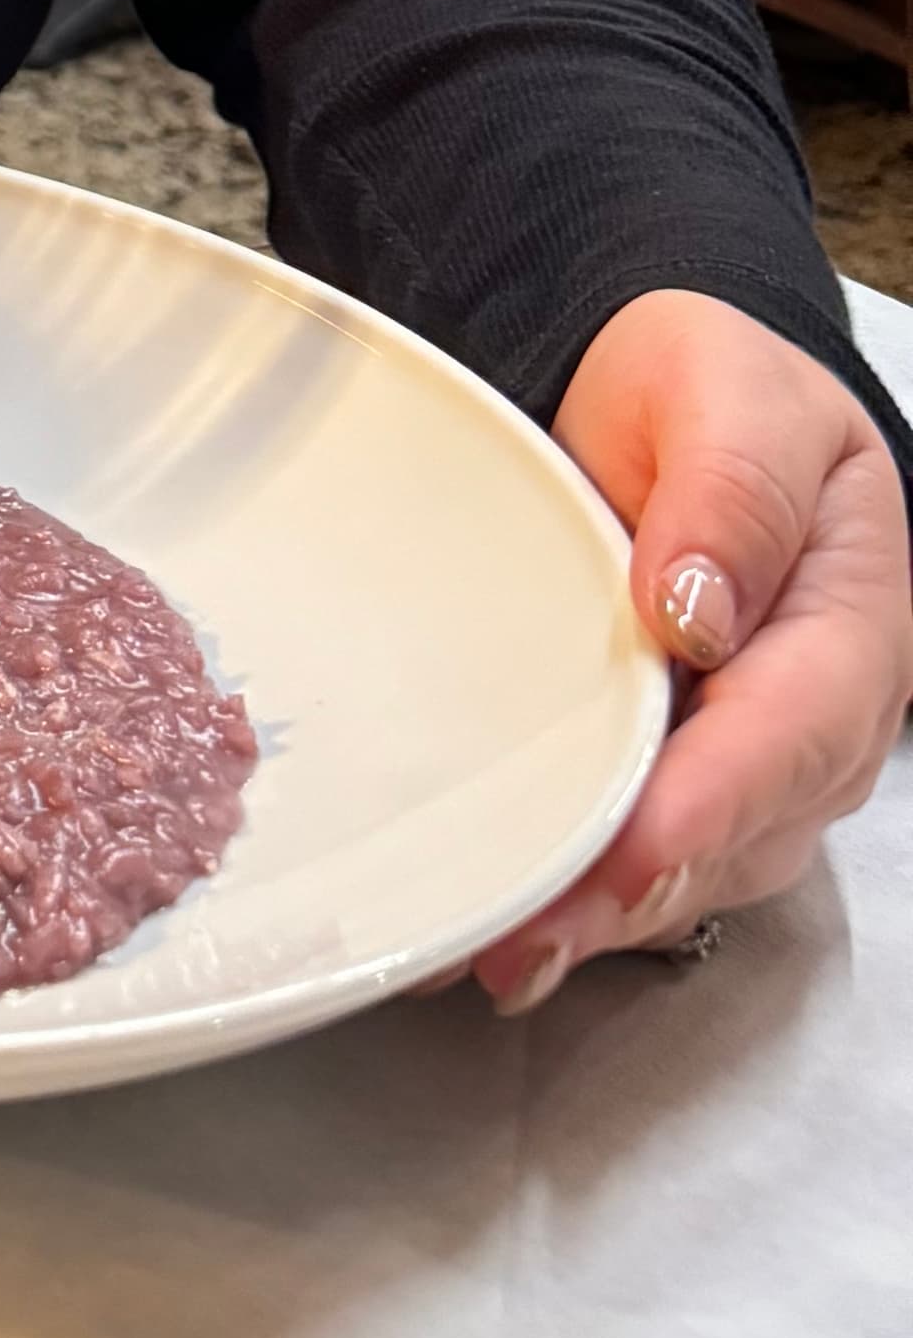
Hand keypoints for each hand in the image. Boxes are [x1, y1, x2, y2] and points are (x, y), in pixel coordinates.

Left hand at [478, 290, 912, 1008]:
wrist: (675, 407)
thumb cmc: (712, 394)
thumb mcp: (728, 390)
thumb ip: (731, 486)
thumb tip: (698, 603)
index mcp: (850, 626)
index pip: (791, 733)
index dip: (713, 800)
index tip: (639, 842)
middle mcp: (813, 723)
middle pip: (737, 832)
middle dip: (633, 891)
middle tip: (528, 932)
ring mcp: (744, 765)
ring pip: (686, 871)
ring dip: (592, 918)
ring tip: (490, 947)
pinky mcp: (669, 779)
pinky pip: (634, 856)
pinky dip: (567, 896)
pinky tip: (487, 921)